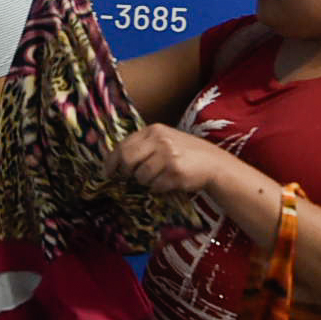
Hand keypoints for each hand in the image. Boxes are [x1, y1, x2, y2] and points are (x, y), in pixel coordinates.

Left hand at [108, 124, 234, 198]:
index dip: (111, 161)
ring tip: (158, 177)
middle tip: (128, 178)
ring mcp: (168, 156)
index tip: (107, 172)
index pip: (123, 145)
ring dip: (145, 182)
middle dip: (125, 172)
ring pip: (141, 176)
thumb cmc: (185, 153)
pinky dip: (158, 188)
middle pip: (127, 159)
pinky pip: (155, 186)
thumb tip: (113, 160)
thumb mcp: (164, 140)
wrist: (213, 163)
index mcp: (154, 130)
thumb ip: (142, 145)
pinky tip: (168, 182)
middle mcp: (160, 141)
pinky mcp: (175, 173)